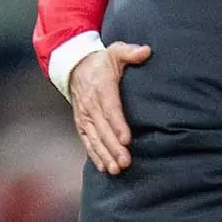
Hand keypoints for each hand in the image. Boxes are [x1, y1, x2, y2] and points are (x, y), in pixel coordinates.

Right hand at [68, 42, 150, 174]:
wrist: (75, 66)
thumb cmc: (102, 61)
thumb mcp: (115, 51)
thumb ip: (130, 52)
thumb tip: (146, 51)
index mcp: (101, 87)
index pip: (110, 108)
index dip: (118, 124)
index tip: (126, 139)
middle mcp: (90, 104)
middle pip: (103, 128)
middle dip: (113, 147)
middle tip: (125, 162)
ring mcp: (84, 116)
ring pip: (95, 138)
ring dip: (105, 155)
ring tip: (117, 170)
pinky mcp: (81, 123)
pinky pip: (87, 141)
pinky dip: (95, 155)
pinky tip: (104, 168)